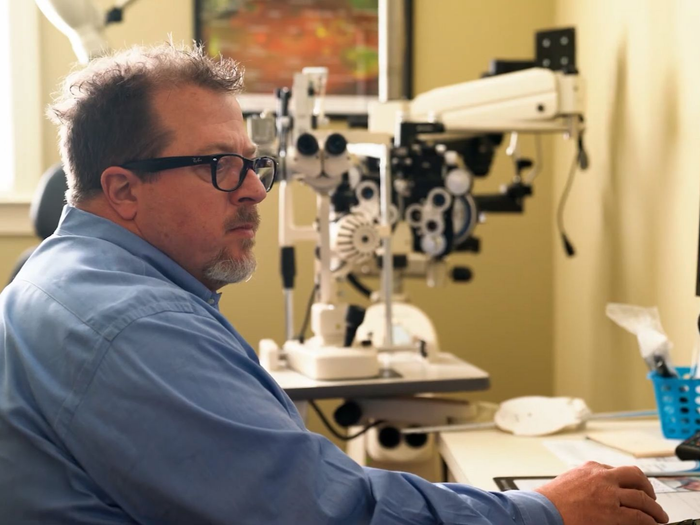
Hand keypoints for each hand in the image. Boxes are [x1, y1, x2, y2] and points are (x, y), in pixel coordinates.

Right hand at [535, 461, 668, 524]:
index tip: (633, 489)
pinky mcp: (612, 513)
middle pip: (635, 476)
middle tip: (652, 498)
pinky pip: (639, 516)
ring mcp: (609, 494)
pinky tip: (651, 524)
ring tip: (659, 516)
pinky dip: (649, 521)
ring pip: (642, 497)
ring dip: (654, 508)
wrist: (543, 510)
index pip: (617, 470)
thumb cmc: (551, 499)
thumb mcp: (569, 480)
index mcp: (591, 468)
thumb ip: (585, 480)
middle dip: (647, 487)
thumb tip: (595, 490)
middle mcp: (603, 477)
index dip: (628, 482)